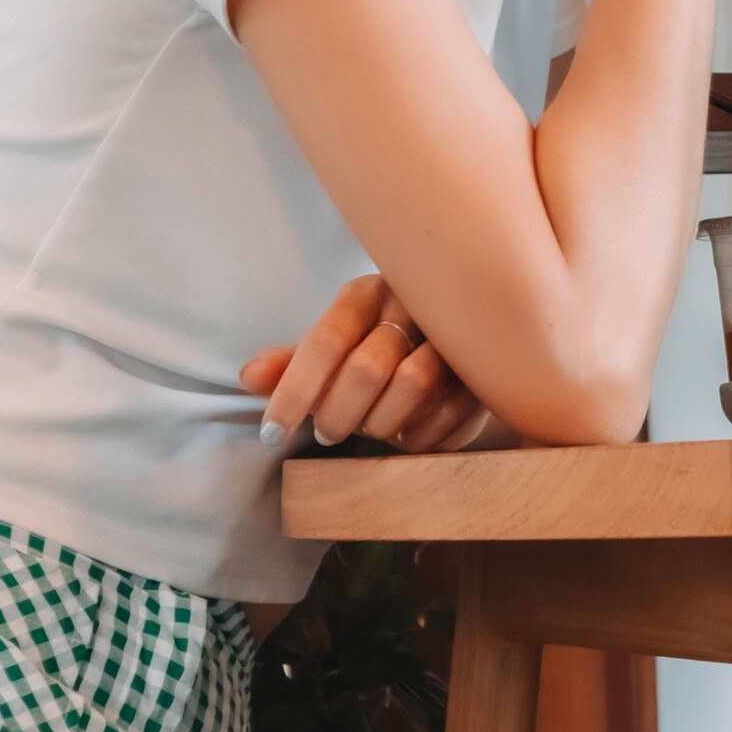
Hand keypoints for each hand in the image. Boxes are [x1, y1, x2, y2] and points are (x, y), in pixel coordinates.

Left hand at [241, 274, 495, 451]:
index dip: (293, 393)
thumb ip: (292, 364)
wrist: (453, 335)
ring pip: (413, 384)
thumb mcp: (330, 349)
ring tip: (370, 431)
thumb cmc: (374, 346)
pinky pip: (450, 408)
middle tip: (327, 433)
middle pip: (367, 367)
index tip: (272, 434)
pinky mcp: (483, 365)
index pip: (325, 341)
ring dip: (380, 423)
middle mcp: (411, 303)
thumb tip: (248, 379)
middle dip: (338, 414)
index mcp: (365, 294)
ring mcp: (452, 332)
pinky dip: (420, 436)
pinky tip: (405, 438)